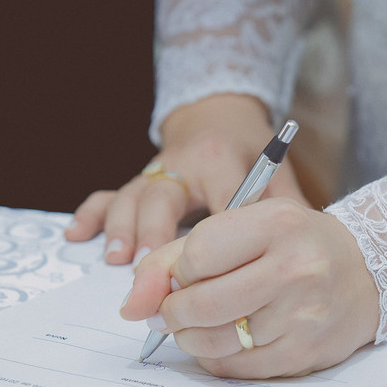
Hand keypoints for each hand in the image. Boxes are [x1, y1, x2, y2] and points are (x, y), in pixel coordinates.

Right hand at [64, 94, 310, 264]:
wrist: (219, 116)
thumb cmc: (250, 151)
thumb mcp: (277, 172)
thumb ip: (288, 208)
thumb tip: (309, 250)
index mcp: (225, 160)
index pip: (223, 199)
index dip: (221, 233)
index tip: (222, 271)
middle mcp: (185, 164)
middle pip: (165, 196)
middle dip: (155, 230)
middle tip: (149, 265)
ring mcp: (157, 172)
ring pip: (133, 195)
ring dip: (122, 227)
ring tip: (118, 260)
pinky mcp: (138, 180)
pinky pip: (108, 193)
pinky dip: (92, 214)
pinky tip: (78, 235)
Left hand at [121, 198, 379, 377]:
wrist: (368, 273)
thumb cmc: (296, 245)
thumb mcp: (246, 227)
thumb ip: (178, 255)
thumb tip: (131, 306)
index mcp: (277, 223)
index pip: (196, 255)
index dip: (177, 271)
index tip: (185, 274)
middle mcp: (294, 268)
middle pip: (201, 303)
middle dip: (173, 312)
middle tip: (172, 311)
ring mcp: (302, 315)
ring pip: (215, 341)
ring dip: (190, 338)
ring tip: (196, 326)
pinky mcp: (305, 352)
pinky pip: (237, 367)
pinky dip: (217, 358)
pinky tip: (226, 342)